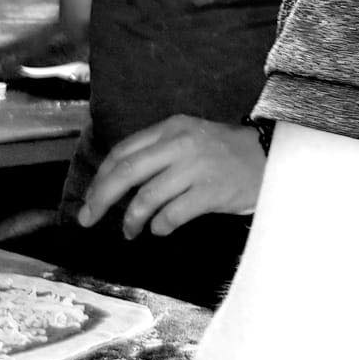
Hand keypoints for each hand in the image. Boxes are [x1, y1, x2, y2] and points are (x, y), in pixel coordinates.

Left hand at [78, 114, 265, 237]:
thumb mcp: (191, 139)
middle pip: (126, 172)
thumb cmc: (226, 153)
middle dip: (101, 199)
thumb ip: (158, 153)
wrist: (270, 156)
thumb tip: (118, 183)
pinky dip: (159, 226)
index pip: (123, 152)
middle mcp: (181, 144)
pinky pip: (172, 214)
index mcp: (171, 128)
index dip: (100, 178)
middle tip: (88, 219)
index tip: (90, 199)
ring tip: (131, 231)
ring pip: (147, 197)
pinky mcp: (211, 191)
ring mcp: (196, 167)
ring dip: (132, 219)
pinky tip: (160, 229)